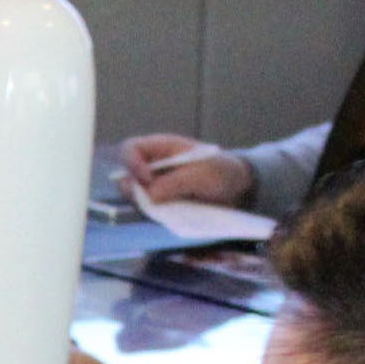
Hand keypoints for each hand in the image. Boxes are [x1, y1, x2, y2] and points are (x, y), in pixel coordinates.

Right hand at [115, 134, 250, 207]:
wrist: (238, 190)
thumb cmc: (221, 171)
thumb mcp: (201, 174)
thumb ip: (174, 183)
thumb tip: (148, 197)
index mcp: (161, 148)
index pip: (130, 149)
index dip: (132, 163)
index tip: (146, 179)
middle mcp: (152, 167)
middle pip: (126, 175)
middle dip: (134, 190)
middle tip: (152, 201)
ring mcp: (155, 186)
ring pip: (135, 197)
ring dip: (146, 205)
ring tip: (171, 208)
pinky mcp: (161, 204)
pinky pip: (148, 211)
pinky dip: (156, 215)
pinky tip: (175, 214)